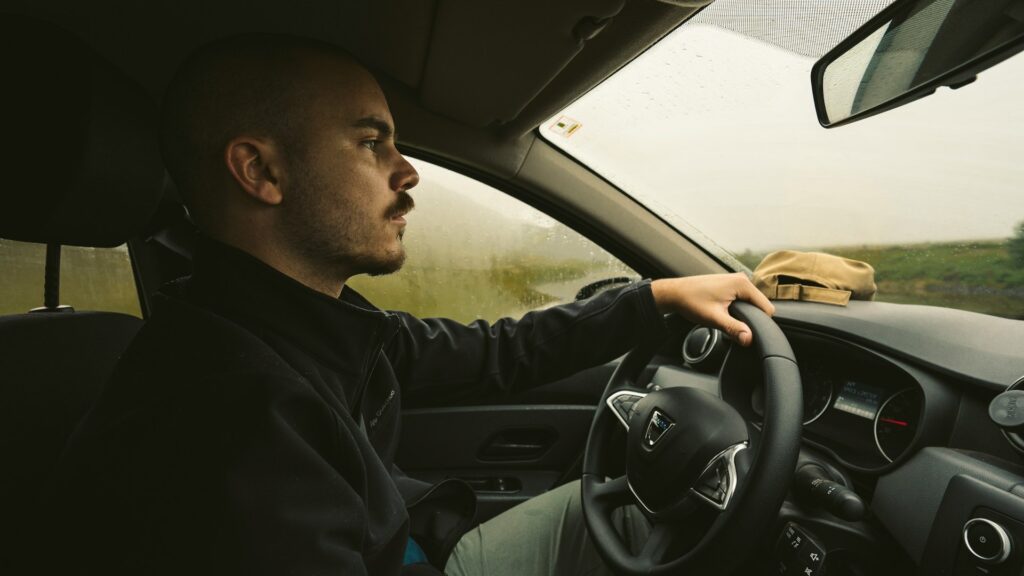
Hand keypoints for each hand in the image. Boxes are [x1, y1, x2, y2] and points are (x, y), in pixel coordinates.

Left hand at [651, 273, 774, 346]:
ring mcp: (736, 281)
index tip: (747, 331)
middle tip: (733, 326)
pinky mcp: (730, 285)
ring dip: (744, 315)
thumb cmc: (690, 301)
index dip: (760, 324)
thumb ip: (734, 328)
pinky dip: (738, 309)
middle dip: (751, 319)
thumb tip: (749, 339)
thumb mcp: (713, 318)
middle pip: (760, 306)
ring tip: (727, 319)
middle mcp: (742, 279)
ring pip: (751, 304)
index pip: (767, 308)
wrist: (674, 293)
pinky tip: (725, 314)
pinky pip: (743, 300)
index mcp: (742, 283)